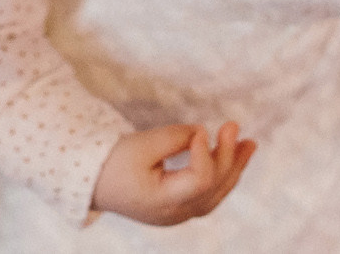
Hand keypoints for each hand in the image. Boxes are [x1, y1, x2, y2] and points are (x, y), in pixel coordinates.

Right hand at [91, 122, 254, 225]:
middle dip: (228, 156)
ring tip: (248, 144)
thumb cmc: (111, 163)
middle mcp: (176, 213)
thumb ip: (173, 138)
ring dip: (233, 168)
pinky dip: (221, 176)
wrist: (92, 182)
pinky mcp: (176, 206)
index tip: (200, 129)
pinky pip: (207, 194)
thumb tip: (201, 133)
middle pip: (213, 188)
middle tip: (234, 126)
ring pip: (215, 194)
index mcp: (164, 201)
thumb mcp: (139, 145)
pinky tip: (229, 159)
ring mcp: (177, 213)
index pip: (200, 180)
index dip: (205, 152)